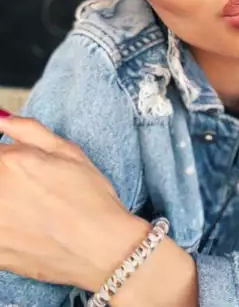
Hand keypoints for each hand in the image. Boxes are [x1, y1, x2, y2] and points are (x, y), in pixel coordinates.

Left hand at [0, 115, 148, 291]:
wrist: (100, 248)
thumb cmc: (90, 200)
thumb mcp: (68, 152)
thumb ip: (29, 130)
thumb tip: (1, 118)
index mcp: (10, 161)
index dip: (11, 158)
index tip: (25, 170)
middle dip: (9, 179)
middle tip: (33, 191)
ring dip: (9, 201)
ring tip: (31, 210)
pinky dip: (7, 225)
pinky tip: (27, 229)